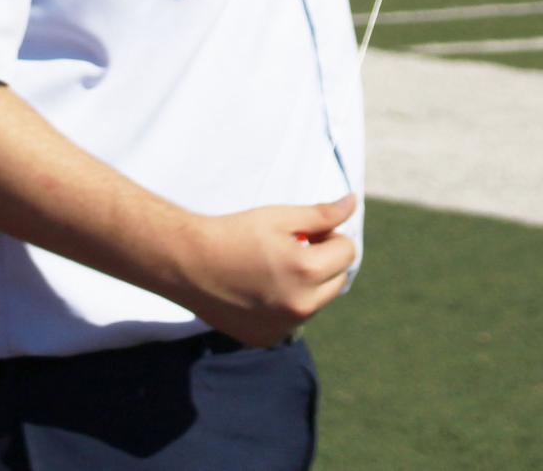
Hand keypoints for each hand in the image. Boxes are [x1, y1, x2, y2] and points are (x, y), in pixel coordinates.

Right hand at [172, 195, 357, 345]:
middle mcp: (301, 307)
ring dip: (308, 284)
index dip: (331, 236)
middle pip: (336, 280)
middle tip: (293, 245)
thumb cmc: (236, 233)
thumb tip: (352, 204)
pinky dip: (287, 305)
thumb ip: (321, 214)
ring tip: (274, 266)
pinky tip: (260, 289)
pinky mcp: (267, 339)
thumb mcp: (280, 217)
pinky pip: (292, 320)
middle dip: (324, 261)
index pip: (346, 252)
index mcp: (307, 272)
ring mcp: (284, 328)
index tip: (309, 231)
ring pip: (316, 302)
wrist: (190, 264)